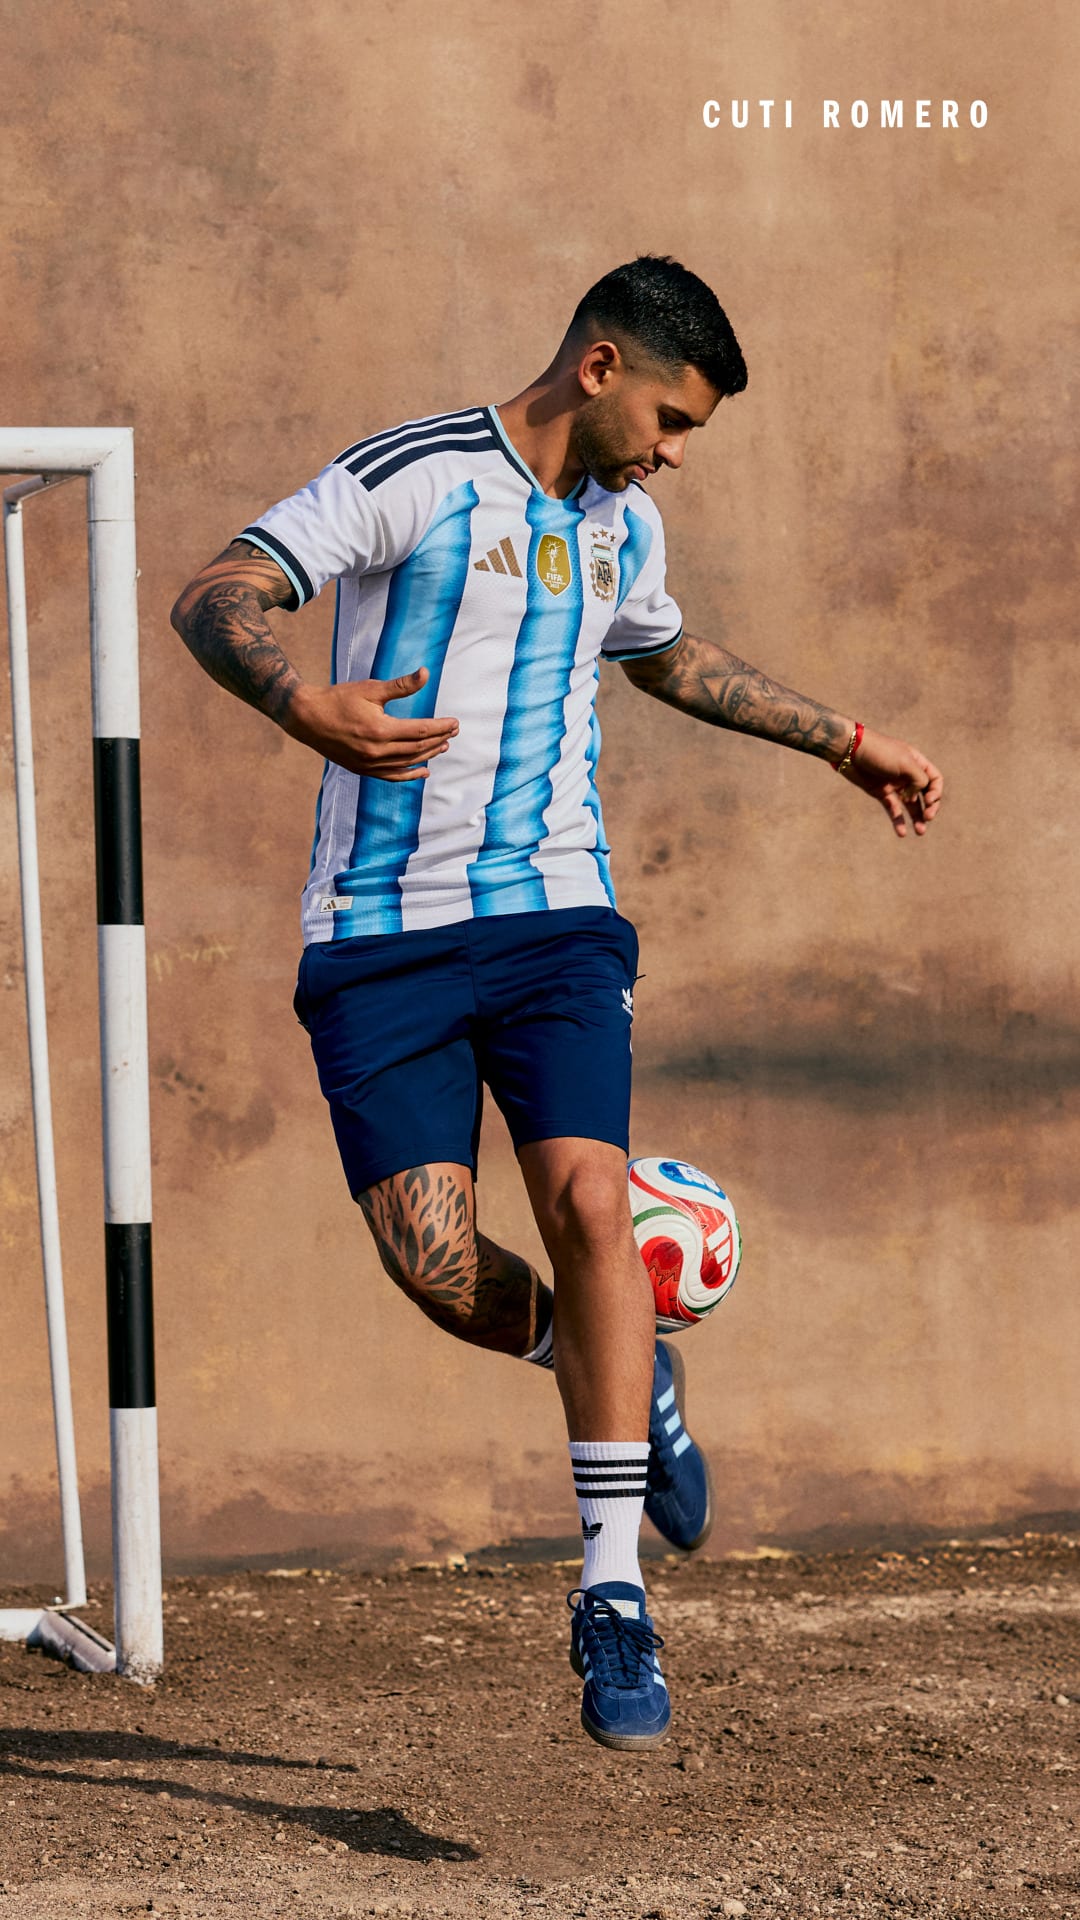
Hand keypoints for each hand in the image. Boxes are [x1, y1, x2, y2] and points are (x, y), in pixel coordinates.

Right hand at [281, 667, 458, 779]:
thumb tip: (425, 673)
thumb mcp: (370, 689)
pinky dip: (409, 774)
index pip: (420, 731)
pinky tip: (423, 770)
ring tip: (442, 746)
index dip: (440, 727)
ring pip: (407, 763)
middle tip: (453, 732)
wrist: (307, 718)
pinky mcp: (362, 769)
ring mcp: (369, 764)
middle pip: (417, 748)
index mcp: (380, 730)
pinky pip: (392, 776)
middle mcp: (376, 751)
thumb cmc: (338, 699)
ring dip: (427, 755)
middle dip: (438, 739)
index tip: (454, 722)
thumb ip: (401, 686)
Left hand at [839, 725, 942, 837]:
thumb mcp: (905, 763)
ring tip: (921, 832)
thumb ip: (919, 779)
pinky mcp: (881, 794)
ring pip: (911, 805)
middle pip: (926, 794)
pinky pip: (893, 810)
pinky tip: (902, 833)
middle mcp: (908, 775)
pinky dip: (898, 821)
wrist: (850, 751)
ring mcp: (895, 785)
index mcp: (917, 763)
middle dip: (930, 807)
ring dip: (917, 818)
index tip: (928, 800)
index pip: (935, 780)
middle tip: (928, 817)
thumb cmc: (879, 752)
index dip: (936, 792)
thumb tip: (918, 797)